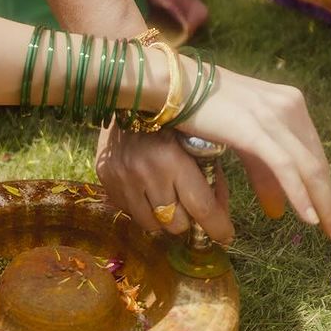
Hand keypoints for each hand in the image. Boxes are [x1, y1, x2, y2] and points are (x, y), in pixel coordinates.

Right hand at [96, 125, 233, 243]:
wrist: (127, 95)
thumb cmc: (172, 120)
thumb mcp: (199, 143)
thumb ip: (212, 179)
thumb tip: (220, 217)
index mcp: (174, 159)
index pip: (201, 208)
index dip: (218, 227)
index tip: (226, 235)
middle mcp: (145, 171)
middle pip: (175, 224)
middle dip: (188, 220)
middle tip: (190, 207)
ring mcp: (121, 177)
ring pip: (151, 225)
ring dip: (162, 217)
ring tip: (166, 198)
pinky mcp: (104, 177)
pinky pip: (128, 210)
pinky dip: (141, 206)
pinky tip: (145, 188)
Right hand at [175, 64, 330, 243]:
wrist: (175, 83)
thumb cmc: (204, 107)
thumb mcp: (242, 135)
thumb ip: (262, 169)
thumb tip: (278, 208)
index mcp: (289, 103)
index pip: (314, 153)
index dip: (324, 187)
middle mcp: (288, 106)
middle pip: (317, 162)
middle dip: (329, 202)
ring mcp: (273, 116)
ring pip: (308, 167)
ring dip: (323, 204)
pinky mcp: (255, 129)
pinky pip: (285, 167)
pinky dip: (299, 194)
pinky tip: (309, 218)